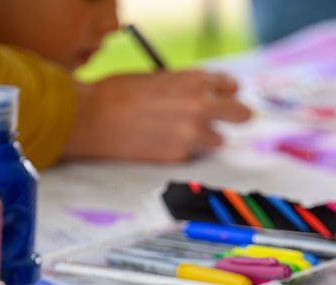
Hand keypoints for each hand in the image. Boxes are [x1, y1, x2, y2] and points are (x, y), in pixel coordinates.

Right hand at [64, 70, 251, 161]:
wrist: (93, 117)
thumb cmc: (118, 92)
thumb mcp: (158, 78)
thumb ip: (185, 87)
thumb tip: (202, 96)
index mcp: (195, 80)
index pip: (232, 87)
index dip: (227, 93)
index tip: (223, 98)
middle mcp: (200, 106)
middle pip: (242, 115)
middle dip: (236, 117)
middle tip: (228, 120)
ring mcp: (192, 133)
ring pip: (217, 141)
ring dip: (205, 138)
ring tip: (180, 134)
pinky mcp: (180, 156)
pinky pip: (192, 155)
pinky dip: (182, 151)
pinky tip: (160, 142)